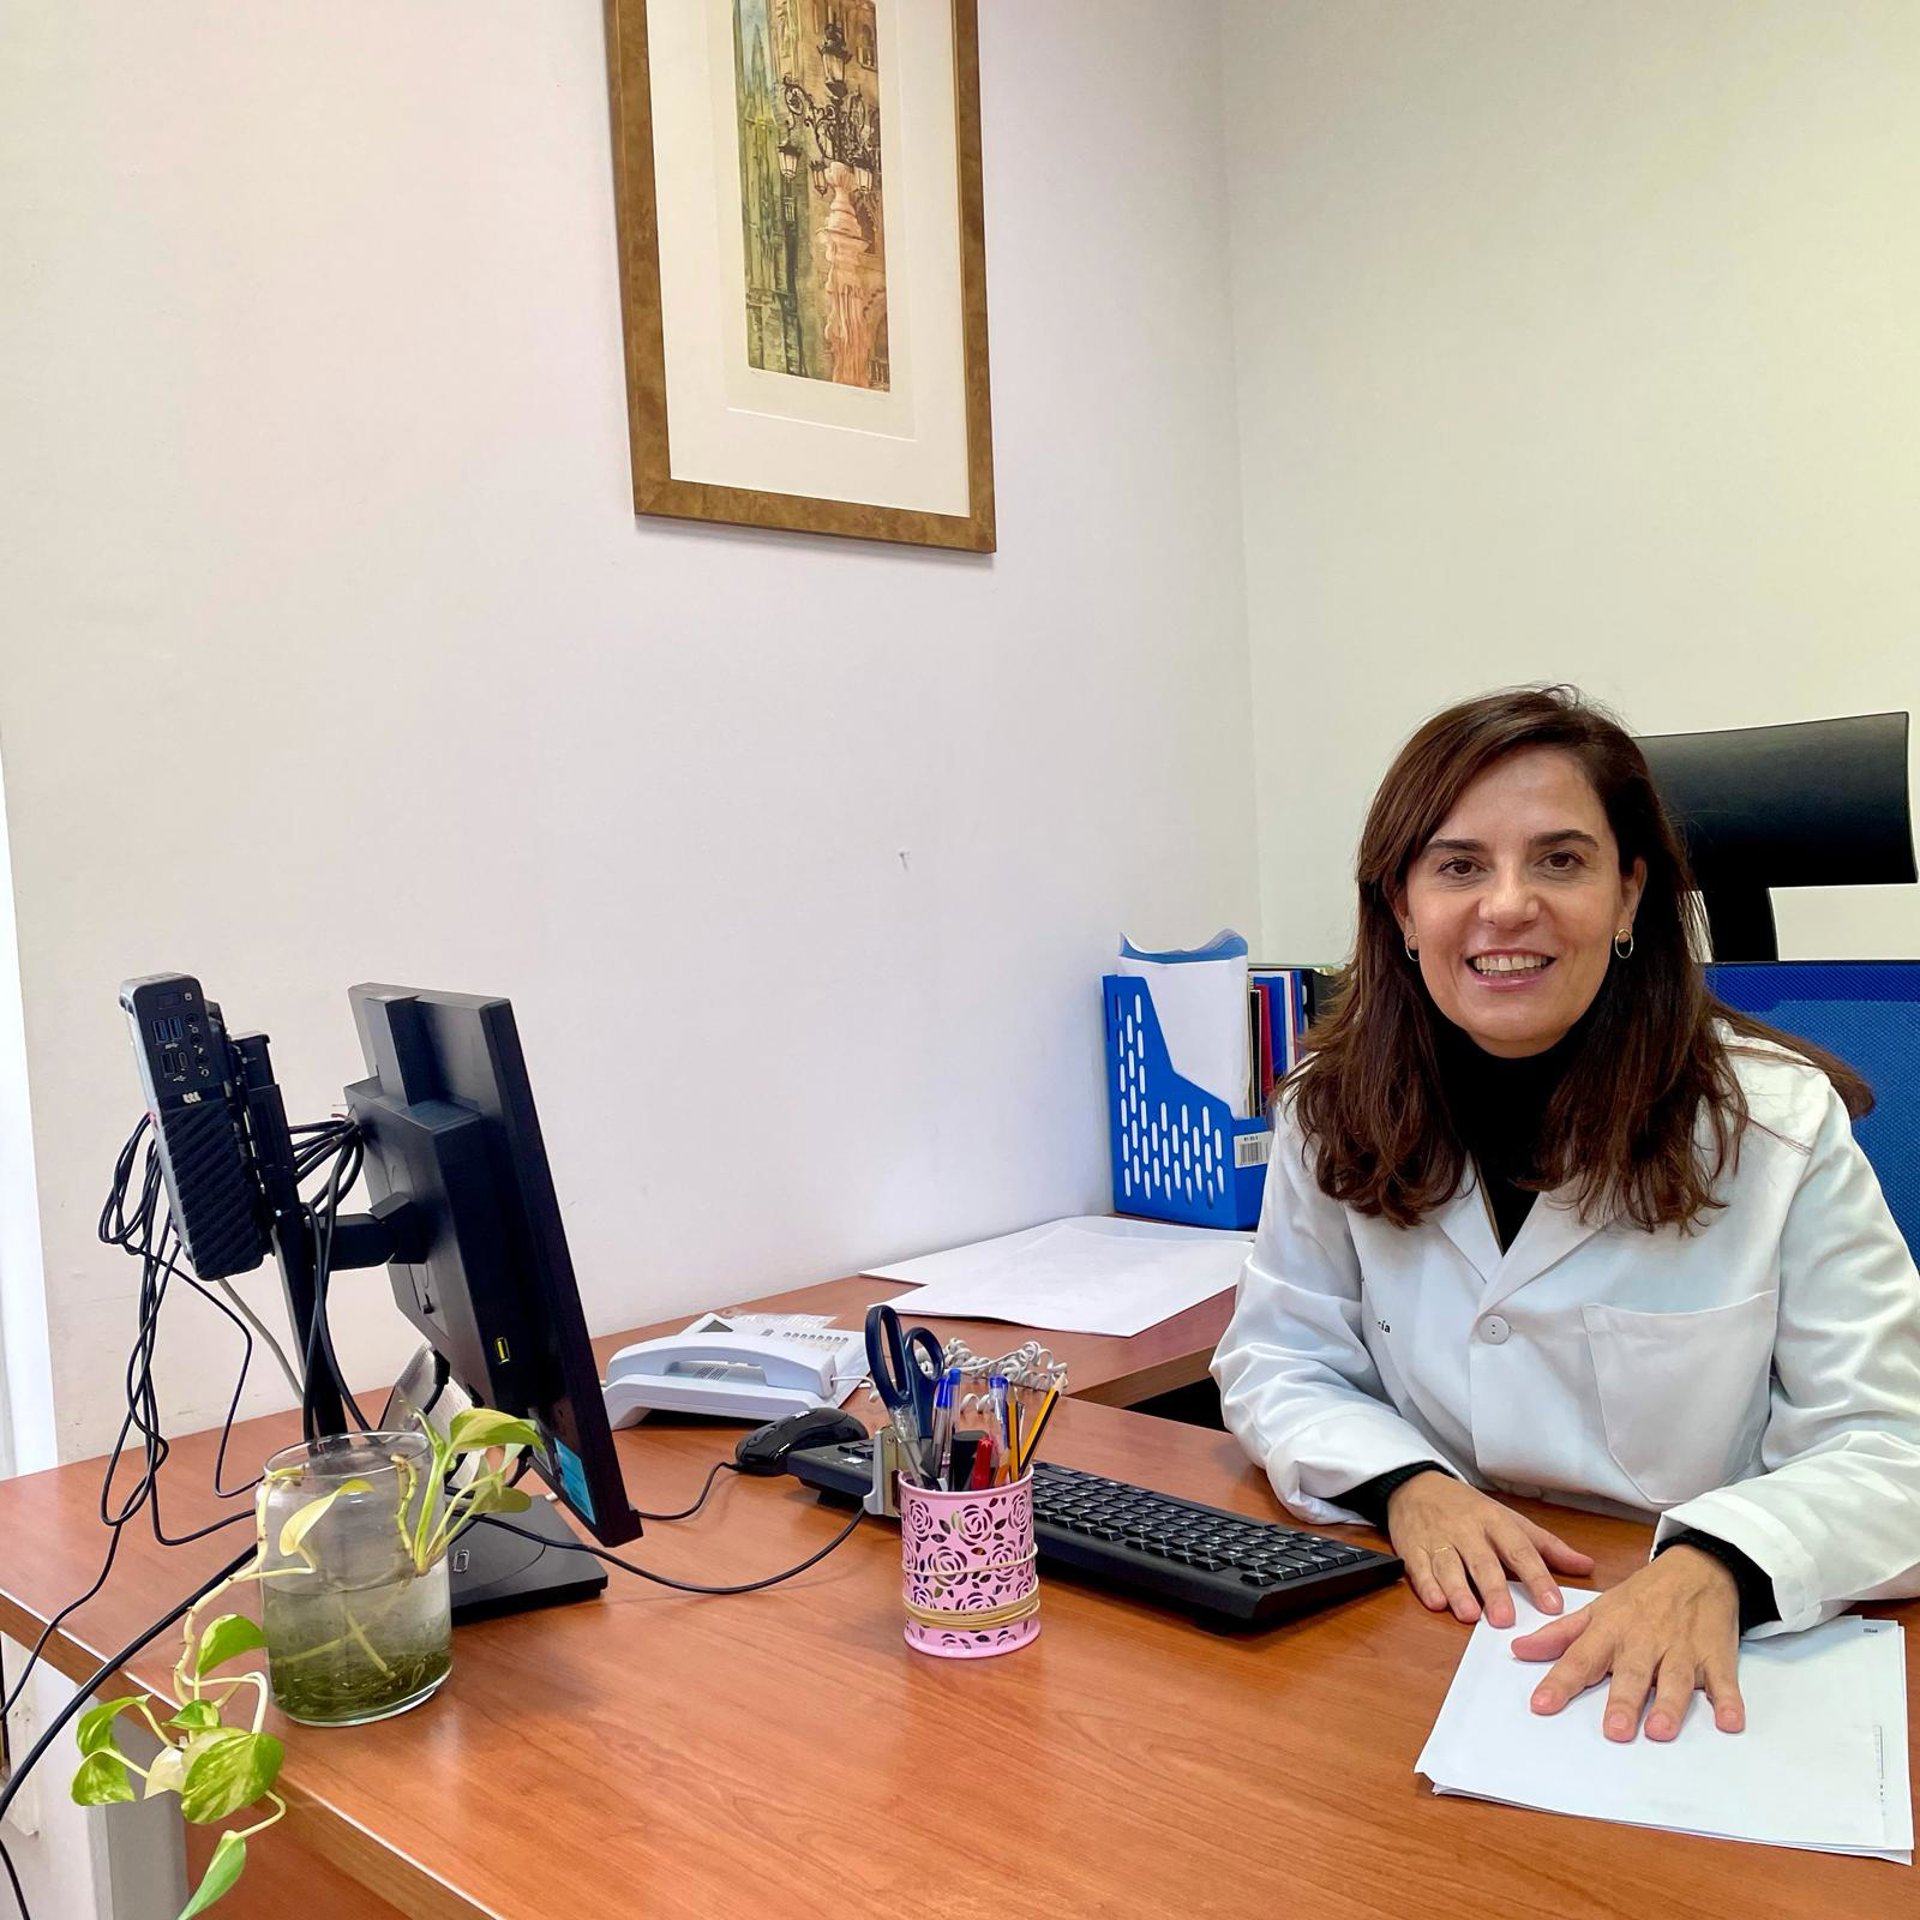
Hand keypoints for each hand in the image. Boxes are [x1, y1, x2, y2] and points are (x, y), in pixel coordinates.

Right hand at [1387, 1472, 1593, 1627]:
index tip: (1552, 1604)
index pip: (1521, 1551)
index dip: (1537, 1578)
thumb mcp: (1510, 1520)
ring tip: (1469, 1614)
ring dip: (1458, 1590)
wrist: (1416, 1485)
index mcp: (1495, 1522)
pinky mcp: (1412, 1547)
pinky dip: (1426, 1585)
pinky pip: (1418, 1567)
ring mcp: (1438, 1538)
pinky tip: (1436, 1601)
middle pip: (1483, 1561)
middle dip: (1494, 1590)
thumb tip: (1586, 1566)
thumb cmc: (1469, 1509)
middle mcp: (1467, 1531)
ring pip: (1448, 1565)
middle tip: (1504, 1619)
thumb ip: (1546, 1547)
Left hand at [1513, 1545, 1744, 1741]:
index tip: (1541, 1705)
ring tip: (1659, 1731)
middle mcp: (1644, 1641)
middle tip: (1614, 1730)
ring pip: (1676, 1680)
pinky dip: (1729, 1701)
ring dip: (1669, 1705)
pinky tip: (1730, 1721)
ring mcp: (1682, 1649)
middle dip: (1623, 1700)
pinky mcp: (1717, 1656)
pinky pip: (1724, 1682)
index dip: (1561, 1682)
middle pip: (1632, 1673)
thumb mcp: (1597, 1609)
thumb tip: (1518, 1650)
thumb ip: (1559, 1635)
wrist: (1697, 1568)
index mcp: (1611, 1630)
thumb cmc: (1641, 1597)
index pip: (1581, 1657)